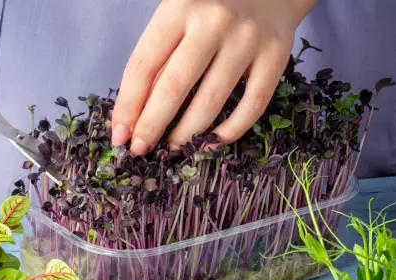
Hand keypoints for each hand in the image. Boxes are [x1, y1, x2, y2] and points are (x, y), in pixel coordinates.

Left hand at [111, 0, 316, 154]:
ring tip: (172, 148)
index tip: (119, 134)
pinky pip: (251, 106)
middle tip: (140, 149)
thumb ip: (159, 60)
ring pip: (211, 101)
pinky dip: (228, 132)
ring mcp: (248, 39)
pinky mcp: (276, 56)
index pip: (144, 65)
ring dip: (186, 134)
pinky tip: (209, 143)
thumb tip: (133, 117)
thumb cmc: (209, 10)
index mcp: (179, 8)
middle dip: (151, 126)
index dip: (128, 105)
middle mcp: (214, 22)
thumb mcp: (176, 20)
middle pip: (174, 87)